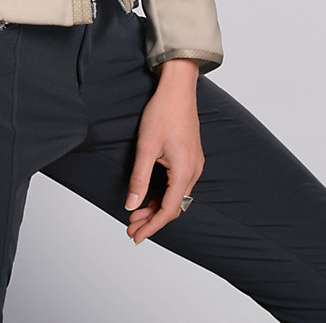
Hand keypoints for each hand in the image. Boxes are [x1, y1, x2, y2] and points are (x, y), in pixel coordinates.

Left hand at [124, 58, 202, 244]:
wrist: (178, 88)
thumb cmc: (162, 113)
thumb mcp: (146, 147)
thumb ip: (139, 179)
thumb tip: (131, 205)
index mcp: (184, 171)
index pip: (168, 210)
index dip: (151, 226)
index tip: (135, 236)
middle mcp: (194, 171)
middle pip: (174, 206)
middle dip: (152, 219)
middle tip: (131, 228)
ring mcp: (194, 164)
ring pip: (176, 196)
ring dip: (157, 206)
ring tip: (136, 214)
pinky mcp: (190, 157)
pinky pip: (179, 184)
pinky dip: (164, 194)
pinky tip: (150, 196)